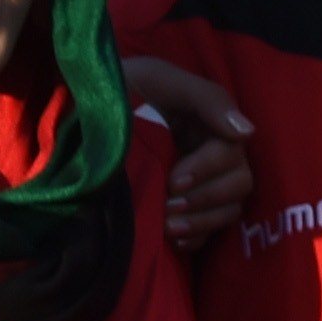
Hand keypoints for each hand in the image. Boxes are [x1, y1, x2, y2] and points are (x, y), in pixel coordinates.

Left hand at [121, 52, 256, 249]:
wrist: (75, 119)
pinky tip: (174, 241)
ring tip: (170, 228)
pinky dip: (196, 238)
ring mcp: (199, 184)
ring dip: (203, 222)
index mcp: (208, 123)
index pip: (231, 151)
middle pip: (239, 183)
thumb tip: (246, 132)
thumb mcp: (155, 79)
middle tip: (169, 205)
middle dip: (207, 198)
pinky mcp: (185, 209)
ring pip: (229, 210)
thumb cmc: (116, 90)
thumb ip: (204, 99)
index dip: (208, 169)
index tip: (174, 180)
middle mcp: (210, 154)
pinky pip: (209, 232)